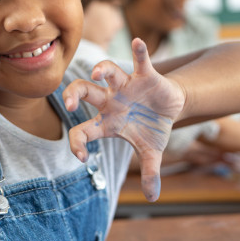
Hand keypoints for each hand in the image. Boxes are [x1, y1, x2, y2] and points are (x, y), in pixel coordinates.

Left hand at [63, 38, 184, 201]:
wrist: (170, 106)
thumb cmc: (152, 128)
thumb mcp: (152, 152)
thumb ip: (151, 172)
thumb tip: (153, 198)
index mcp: (107, 121)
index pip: (83, 130)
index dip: (78, 142)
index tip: (80, 156)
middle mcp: (110, 100)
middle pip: (84, 92)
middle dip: (73, 95)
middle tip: (69, 104)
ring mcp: (125, 85)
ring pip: (108, 72)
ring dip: (102, 69)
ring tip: (95, 70)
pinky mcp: (144, 74)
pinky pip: (140, 60)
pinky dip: (140, 51)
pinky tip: (138, 42)